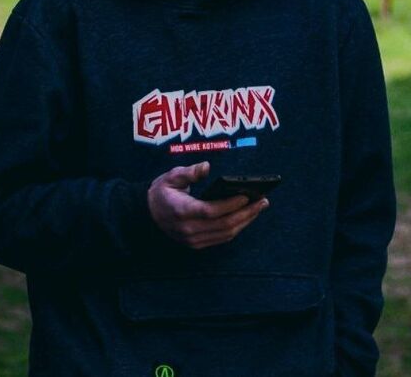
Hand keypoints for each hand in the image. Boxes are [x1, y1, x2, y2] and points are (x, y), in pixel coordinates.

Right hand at [147, 161, 268, 249]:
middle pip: (224, 225)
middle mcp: (189, 230)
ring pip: (226, 234)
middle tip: (263, 200)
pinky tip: (246, 217)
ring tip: (259, 207)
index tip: (247, 194)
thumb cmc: (161, 192)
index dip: (231, 204)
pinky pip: (222, 238)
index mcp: (182, 211)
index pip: (211, 210)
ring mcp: (194, 240)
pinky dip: (237, 228)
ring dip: (245, 221)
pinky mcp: (197, 244)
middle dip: (246, 213)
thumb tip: (207, 166)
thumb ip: (189, 172)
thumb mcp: (171, 177)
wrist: (147, 215)